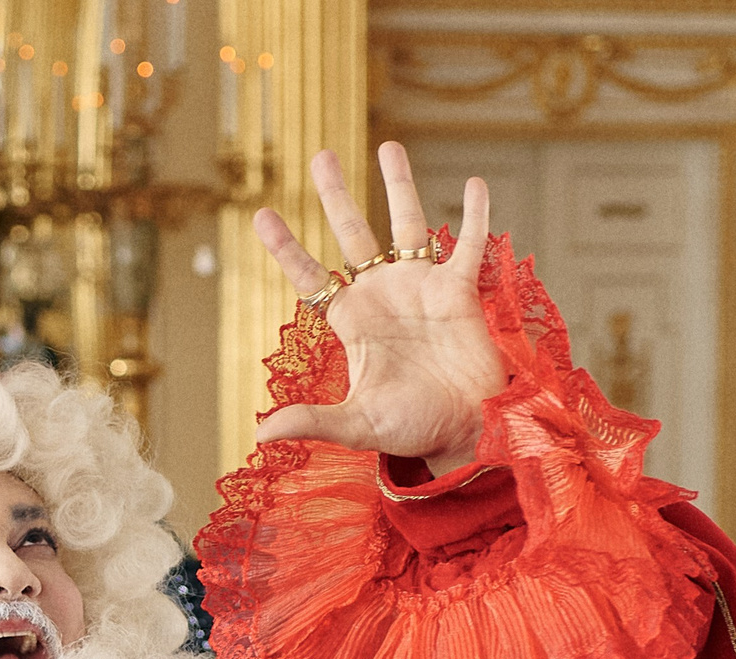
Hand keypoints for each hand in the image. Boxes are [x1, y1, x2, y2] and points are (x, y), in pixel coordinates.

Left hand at [253, 144, 502, 472]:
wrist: (466, 430)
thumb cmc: (411, 428)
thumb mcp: (356, 424)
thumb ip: (312, 420)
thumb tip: (259, 436)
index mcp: (352, 321)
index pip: (311, 277)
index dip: (286, 247)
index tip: (261, 214)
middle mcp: (382, 295)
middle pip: (353, 234)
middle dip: (336, 196)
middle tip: (320, 155)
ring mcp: (421, 288)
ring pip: (407, 224)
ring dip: (399, 185)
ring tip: (389, 144)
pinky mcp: (460, 291)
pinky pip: (468, 246)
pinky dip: (474, 217)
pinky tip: (475, 184)